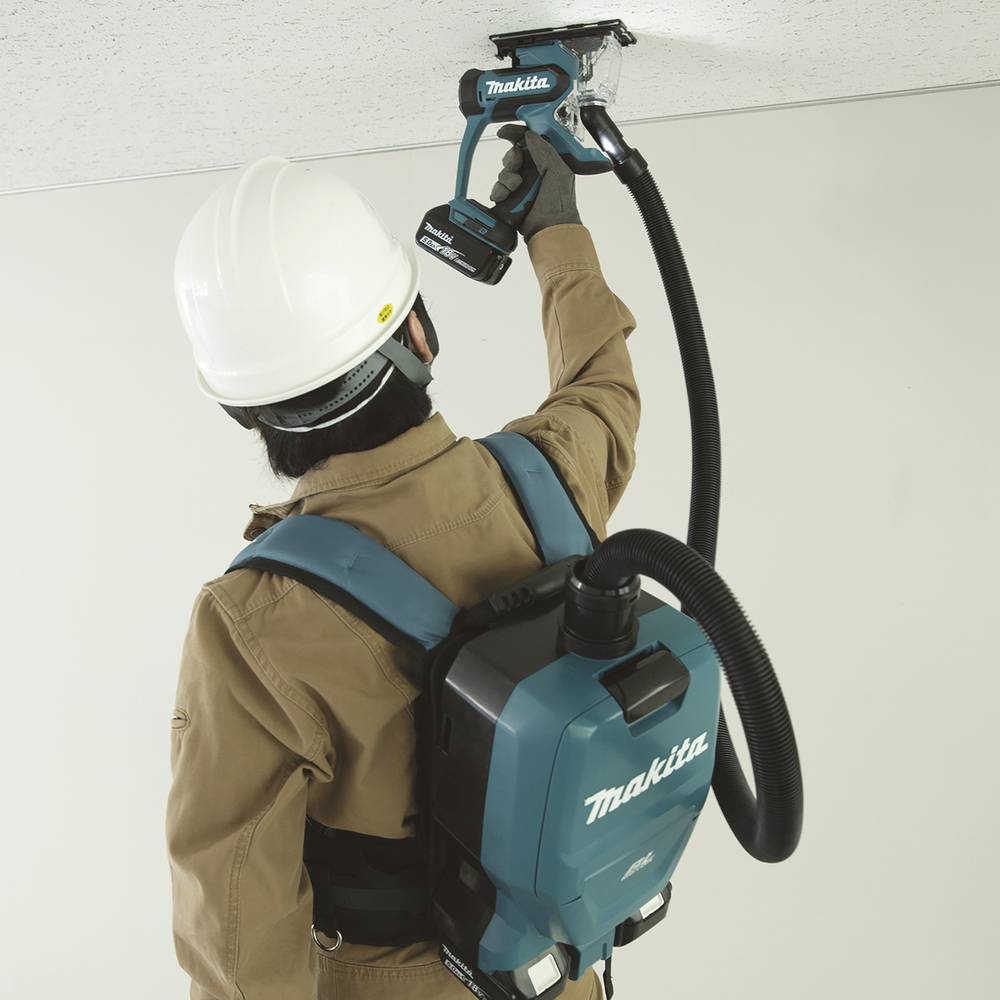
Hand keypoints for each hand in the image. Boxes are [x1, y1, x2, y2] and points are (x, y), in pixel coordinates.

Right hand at [490, 124, 581, 239]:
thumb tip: (529, 135)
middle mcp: (533, 172)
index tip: (504, 133)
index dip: (515, 134)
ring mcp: (521, 187)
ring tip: (515, 187)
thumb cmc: (560, 204)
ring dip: (506, 178)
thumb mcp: (557, 171)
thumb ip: (544, 150)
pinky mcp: (510, 200)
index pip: (528, 141)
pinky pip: (497, 189)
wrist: (550, 229)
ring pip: (503, 172)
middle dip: (511, 159)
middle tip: (516, 166)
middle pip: (512, 155)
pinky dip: (499, 191)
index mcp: (546, 162)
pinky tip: (506, 196)